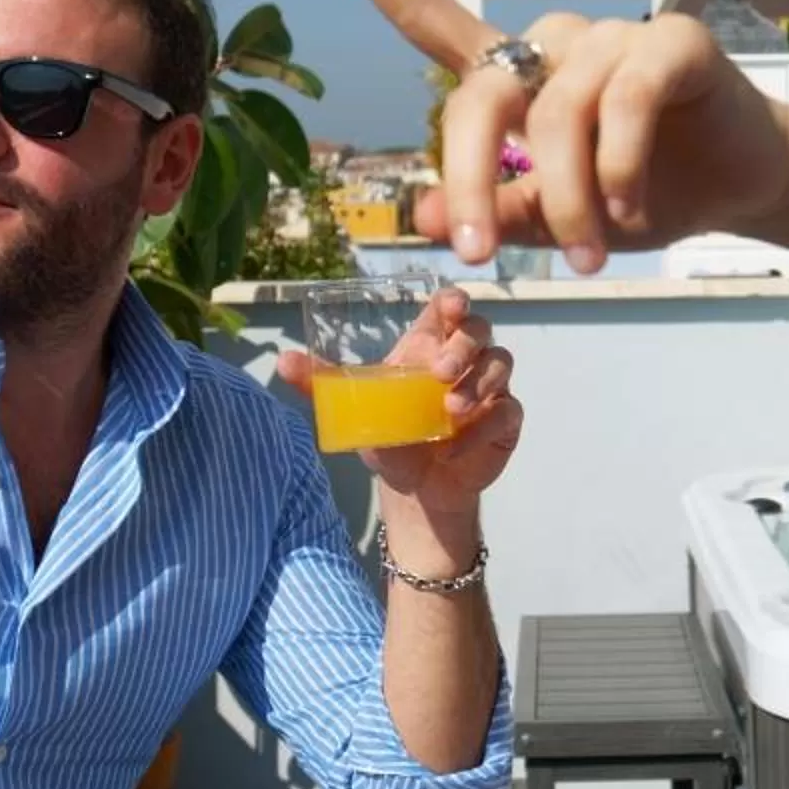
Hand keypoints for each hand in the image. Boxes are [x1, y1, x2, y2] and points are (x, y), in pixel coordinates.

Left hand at [279, 286, 521, 510]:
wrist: (417, 488)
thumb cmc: (390, 437)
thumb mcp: (354, 408)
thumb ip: (322, 384)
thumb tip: (282, 360)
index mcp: (430, 344)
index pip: (450, 308)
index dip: (455, 299)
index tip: (451, 306)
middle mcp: (465, 359)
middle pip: (480, 330)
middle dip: (464, 346)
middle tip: (440, 373)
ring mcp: (490, 388)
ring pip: (501, 363)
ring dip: (479, 384)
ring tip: (451, 410)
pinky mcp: (504, 421)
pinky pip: (507, 412)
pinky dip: (483, 428)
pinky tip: (454, 447)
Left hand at [316, 0, 788, 270]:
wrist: (741, 185)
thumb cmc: (644, 193)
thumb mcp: (556, 219)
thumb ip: (494, 210)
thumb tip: (420, 216)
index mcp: (514, 75)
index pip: (431, 16)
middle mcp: (552, 44)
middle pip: (479, 98)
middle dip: (469, 182)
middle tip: (475, 256)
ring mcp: (611, 35)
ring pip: (557, 116)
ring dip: (566, 201)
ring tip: (590, 256)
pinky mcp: (671, 40)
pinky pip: (622, 103)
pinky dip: (617, 170)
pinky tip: (632, 211)